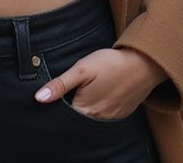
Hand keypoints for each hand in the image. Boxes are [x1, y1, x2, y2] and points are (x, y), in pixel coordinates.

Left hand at [34, 47, 166, 120]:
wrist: (143, 64)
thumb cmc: (110, 64)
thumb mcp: (82, 69)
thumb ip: (60, 84)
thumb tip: (39, 98)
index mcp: (85, 110)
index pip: (65, 117)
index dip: (57, 108)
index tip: (54, 99)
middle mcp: (98, 119)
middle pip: (78, 120)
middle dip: (72, 110)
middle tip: (72, 93)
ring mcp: (111, 118)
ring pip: (92, 119)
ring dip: (87, 110)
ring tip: (86, 93)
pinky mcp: (122, 113)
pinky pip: (106, 117)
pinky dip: (100, 109)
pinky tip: (101, 95)